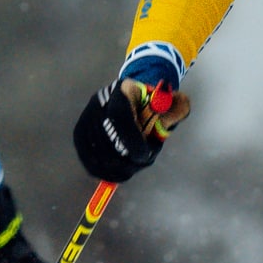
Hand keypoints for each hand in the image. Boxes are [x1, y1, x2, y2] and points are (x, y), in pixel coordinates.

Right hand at [72, 54, 184, 182]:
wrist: (131, 97)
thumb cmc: (151, 102)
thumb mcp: (167, 101)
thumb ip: (176, 107)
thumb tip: (182, 107)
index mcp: (123, 90)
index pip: (120, 117)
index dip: (131, 141)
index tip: (145, 156)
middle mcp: (100, 102)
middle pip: (106, 141)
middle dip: (126, 159)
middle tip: (141, 162)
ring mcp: (87, 118)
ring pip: (96, 153)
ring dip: (116, 167)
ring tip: (132, 167)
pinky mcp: (80, 134)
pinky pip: (87, 158)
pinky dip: (104, 171)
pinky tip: (118, 172)